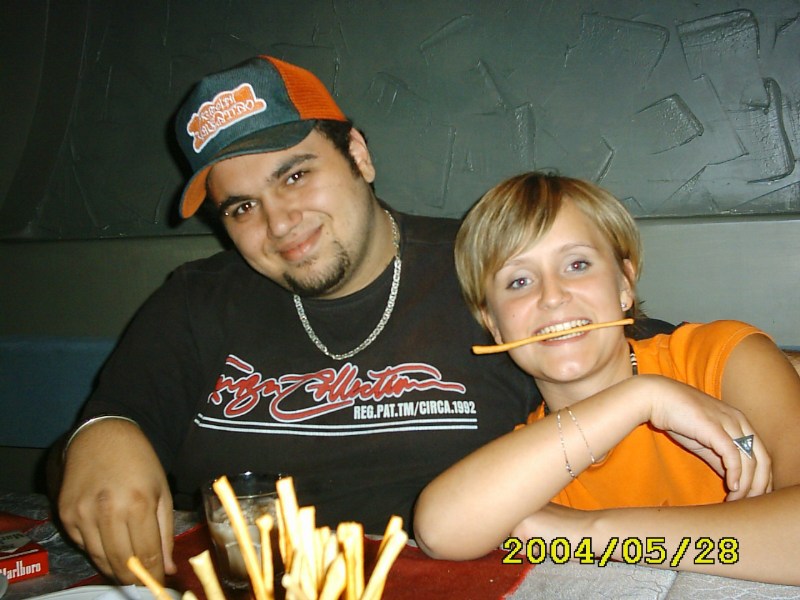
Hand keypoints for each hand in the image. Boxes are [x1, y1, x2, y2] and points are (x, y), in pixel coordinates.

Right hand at [58, 419, 175, 582]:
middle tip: (143, 580)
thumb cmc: (139, 461)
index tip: (159, 580)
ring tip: (128, 569)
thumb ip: (165, 531)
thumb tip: (168, 566)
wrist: (103, 435)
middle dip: (135, 577)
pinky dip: (97, 551)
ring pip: (100, 558)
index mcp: (139, 503)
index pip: (147, 554)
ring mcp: (83, 514)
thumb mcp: (162, 491)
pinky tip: (108, 545)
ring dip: (115, 569)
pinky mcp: (66, 514)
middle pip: (122, 562)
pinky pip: (83, 545)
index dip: (154, 573)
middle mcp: (108, 511)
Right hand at [642, 375, 772, 499]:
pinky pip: (733, 455)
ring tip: (736, 501)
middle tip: (750, 504)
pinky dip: (735, 473)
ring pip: (750, 461)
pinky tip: (732, 487)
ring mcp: (728, 423)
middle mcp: (739, 421)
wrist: (656, 397)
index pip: (762, 455)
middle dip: (760, 486)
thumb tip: (732, 478)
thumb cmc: (678, 417)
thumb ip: (720, 457)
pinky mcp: (714, 427)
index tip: (754, 497)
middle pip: (763, 460)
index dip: (762, 479)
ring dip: (746, 486)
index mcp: (740, 422)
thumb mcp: (704, 440)